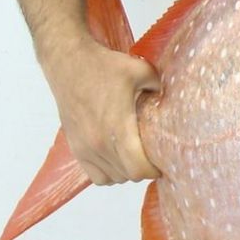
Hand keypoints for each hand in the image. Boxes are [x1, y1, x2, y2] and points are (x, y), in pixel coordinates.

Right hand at [41, 36, 160, 184]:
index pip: (137, 169)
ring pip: (111, 178)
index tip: (162, 162)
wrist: (68, 61)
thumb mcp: (142, 72)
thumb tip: (172, 100)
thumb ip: (160, 88)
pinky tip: (117, 158)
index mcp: (118, 128)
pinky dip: (107, 173)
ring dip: (126, 172)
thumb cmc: (105, 66)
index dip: (153, 170)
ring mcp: (84, 147)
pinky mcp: (75, 146)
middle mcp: (99, 143)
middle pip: (128, 176)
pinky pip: (94, 175)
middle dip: (143, 170)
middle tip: (153, 157)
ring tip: (135, 156)